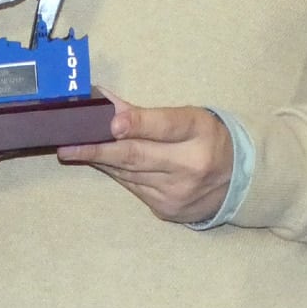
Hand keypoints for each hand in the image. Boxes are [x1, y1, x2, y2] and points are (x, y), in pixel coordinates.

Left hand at [57, 93, 232, 223]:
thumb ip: (146, 113)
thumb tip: (102, 99)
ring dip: (100, 160)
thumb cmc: (207, 139)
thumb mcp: (188, 118)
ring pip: (128, 173)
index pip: (166, 126)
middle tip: (68, 144)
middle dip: (99, 149)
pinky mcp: (166, 209)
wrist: (238, 181)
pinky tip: (101, 163)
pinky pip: (132, 187)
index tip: (112, 122)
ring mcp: (177, 192)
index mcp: (200, 133)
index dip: (137, 123)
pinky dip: (115, 173)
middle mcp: (190, 165)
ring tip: (73, 148)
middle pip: (137, 155)